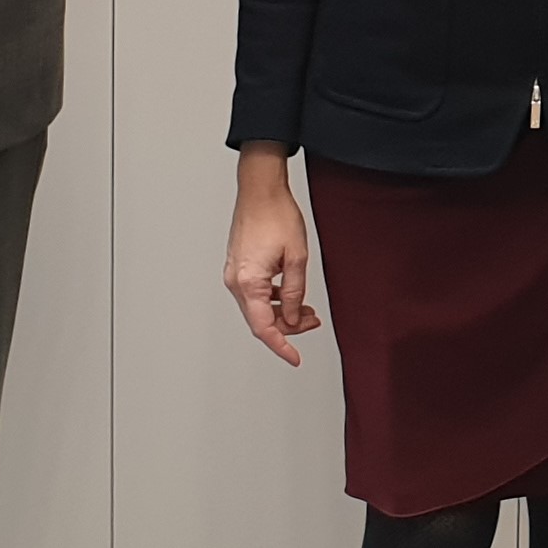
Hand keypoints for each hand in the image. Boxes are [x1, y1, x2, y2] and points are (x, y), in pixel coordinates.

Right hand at [225, 142, 321, 365]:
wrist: (260, 189)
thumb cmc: (276, 215)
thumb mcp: (297, 258)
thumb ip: (295, 293)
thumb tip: (292, 318)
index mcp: (248, 282)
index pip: (263, 327)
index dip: (281, 346)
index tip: (294, 358)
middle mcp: (236, 281)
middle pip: (260, 319)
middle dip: (288, 326)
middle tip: (313, 322)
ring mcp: (235, 273)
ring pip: (258, 307)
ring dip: (282, 312)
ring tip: (308, 310)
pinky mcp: (238, 266)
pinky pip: (254, 293)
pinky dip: (273, 299)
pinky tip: (291, 293)